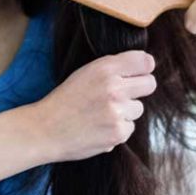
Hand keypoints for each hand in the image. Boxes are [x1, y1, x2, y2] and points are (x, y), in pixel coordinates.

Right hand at [34, 50, 156, 160]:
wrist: (45, 129)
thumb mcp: (84, 74)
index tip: (137, 73)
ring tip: (101, 114)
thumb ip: (112, 68)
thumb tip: (146, 66)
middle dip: (140, 88)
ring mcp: (117, 112)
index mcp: (104, 69)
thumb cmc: (64, 100)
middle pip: (150, 84)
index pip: (145, 61)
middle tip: (122, 95)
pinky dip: (118, 129)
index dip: (143, 68)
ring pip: (138, 108)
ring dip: (125, 112)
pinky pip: (130, 127)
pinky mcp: (118, 132)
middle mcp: (114, 88)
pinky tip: (99, 128)